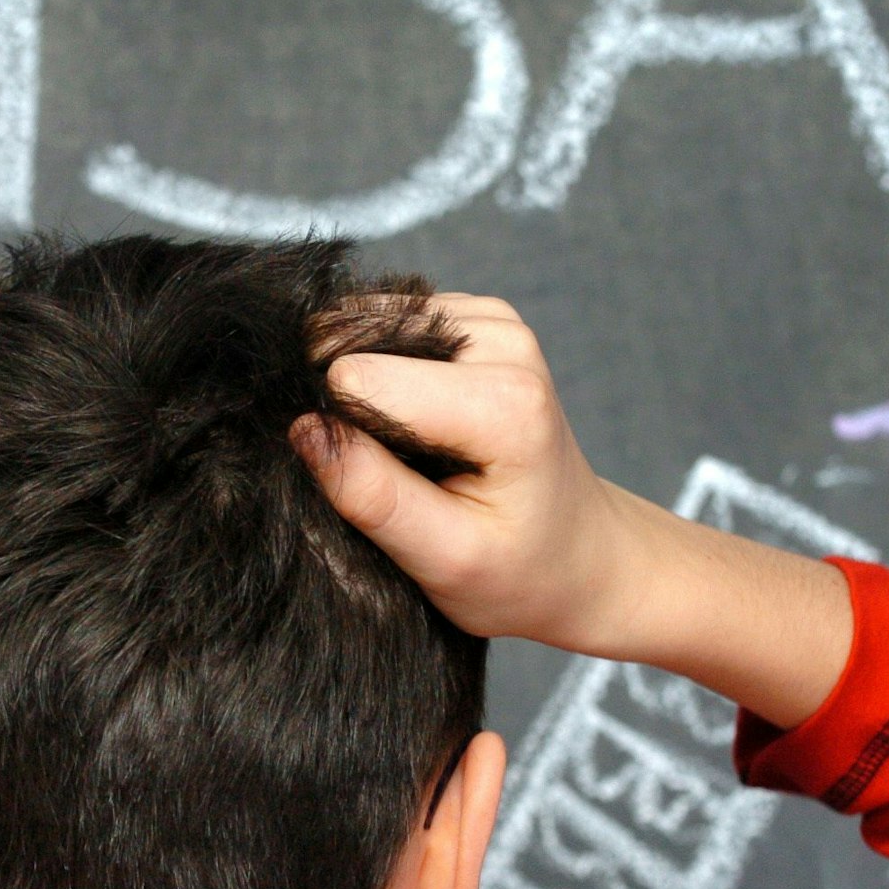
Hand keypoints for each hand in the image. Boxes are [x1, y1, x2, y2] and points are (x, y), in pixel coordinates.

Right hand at [294, 292, 851, 726]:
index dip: (339, 435)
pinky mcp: (475, 317)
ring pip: (365, 330)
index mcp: (503, 402)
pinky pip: (386, 327)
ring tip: (406, 452)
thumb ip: (373, 495)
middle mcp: (502, 341)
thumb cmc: (520, 571)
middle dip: (349, 409)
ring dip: (363, 390)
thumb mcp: (445, 560)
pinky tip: (408, 422)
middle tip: (395, 473)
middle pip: (358, 344)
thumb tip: (304, 430)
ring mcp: (491, 321)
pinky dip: (380, 373)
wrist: (583, 556)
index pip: (357, 379)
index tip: (369, 485)